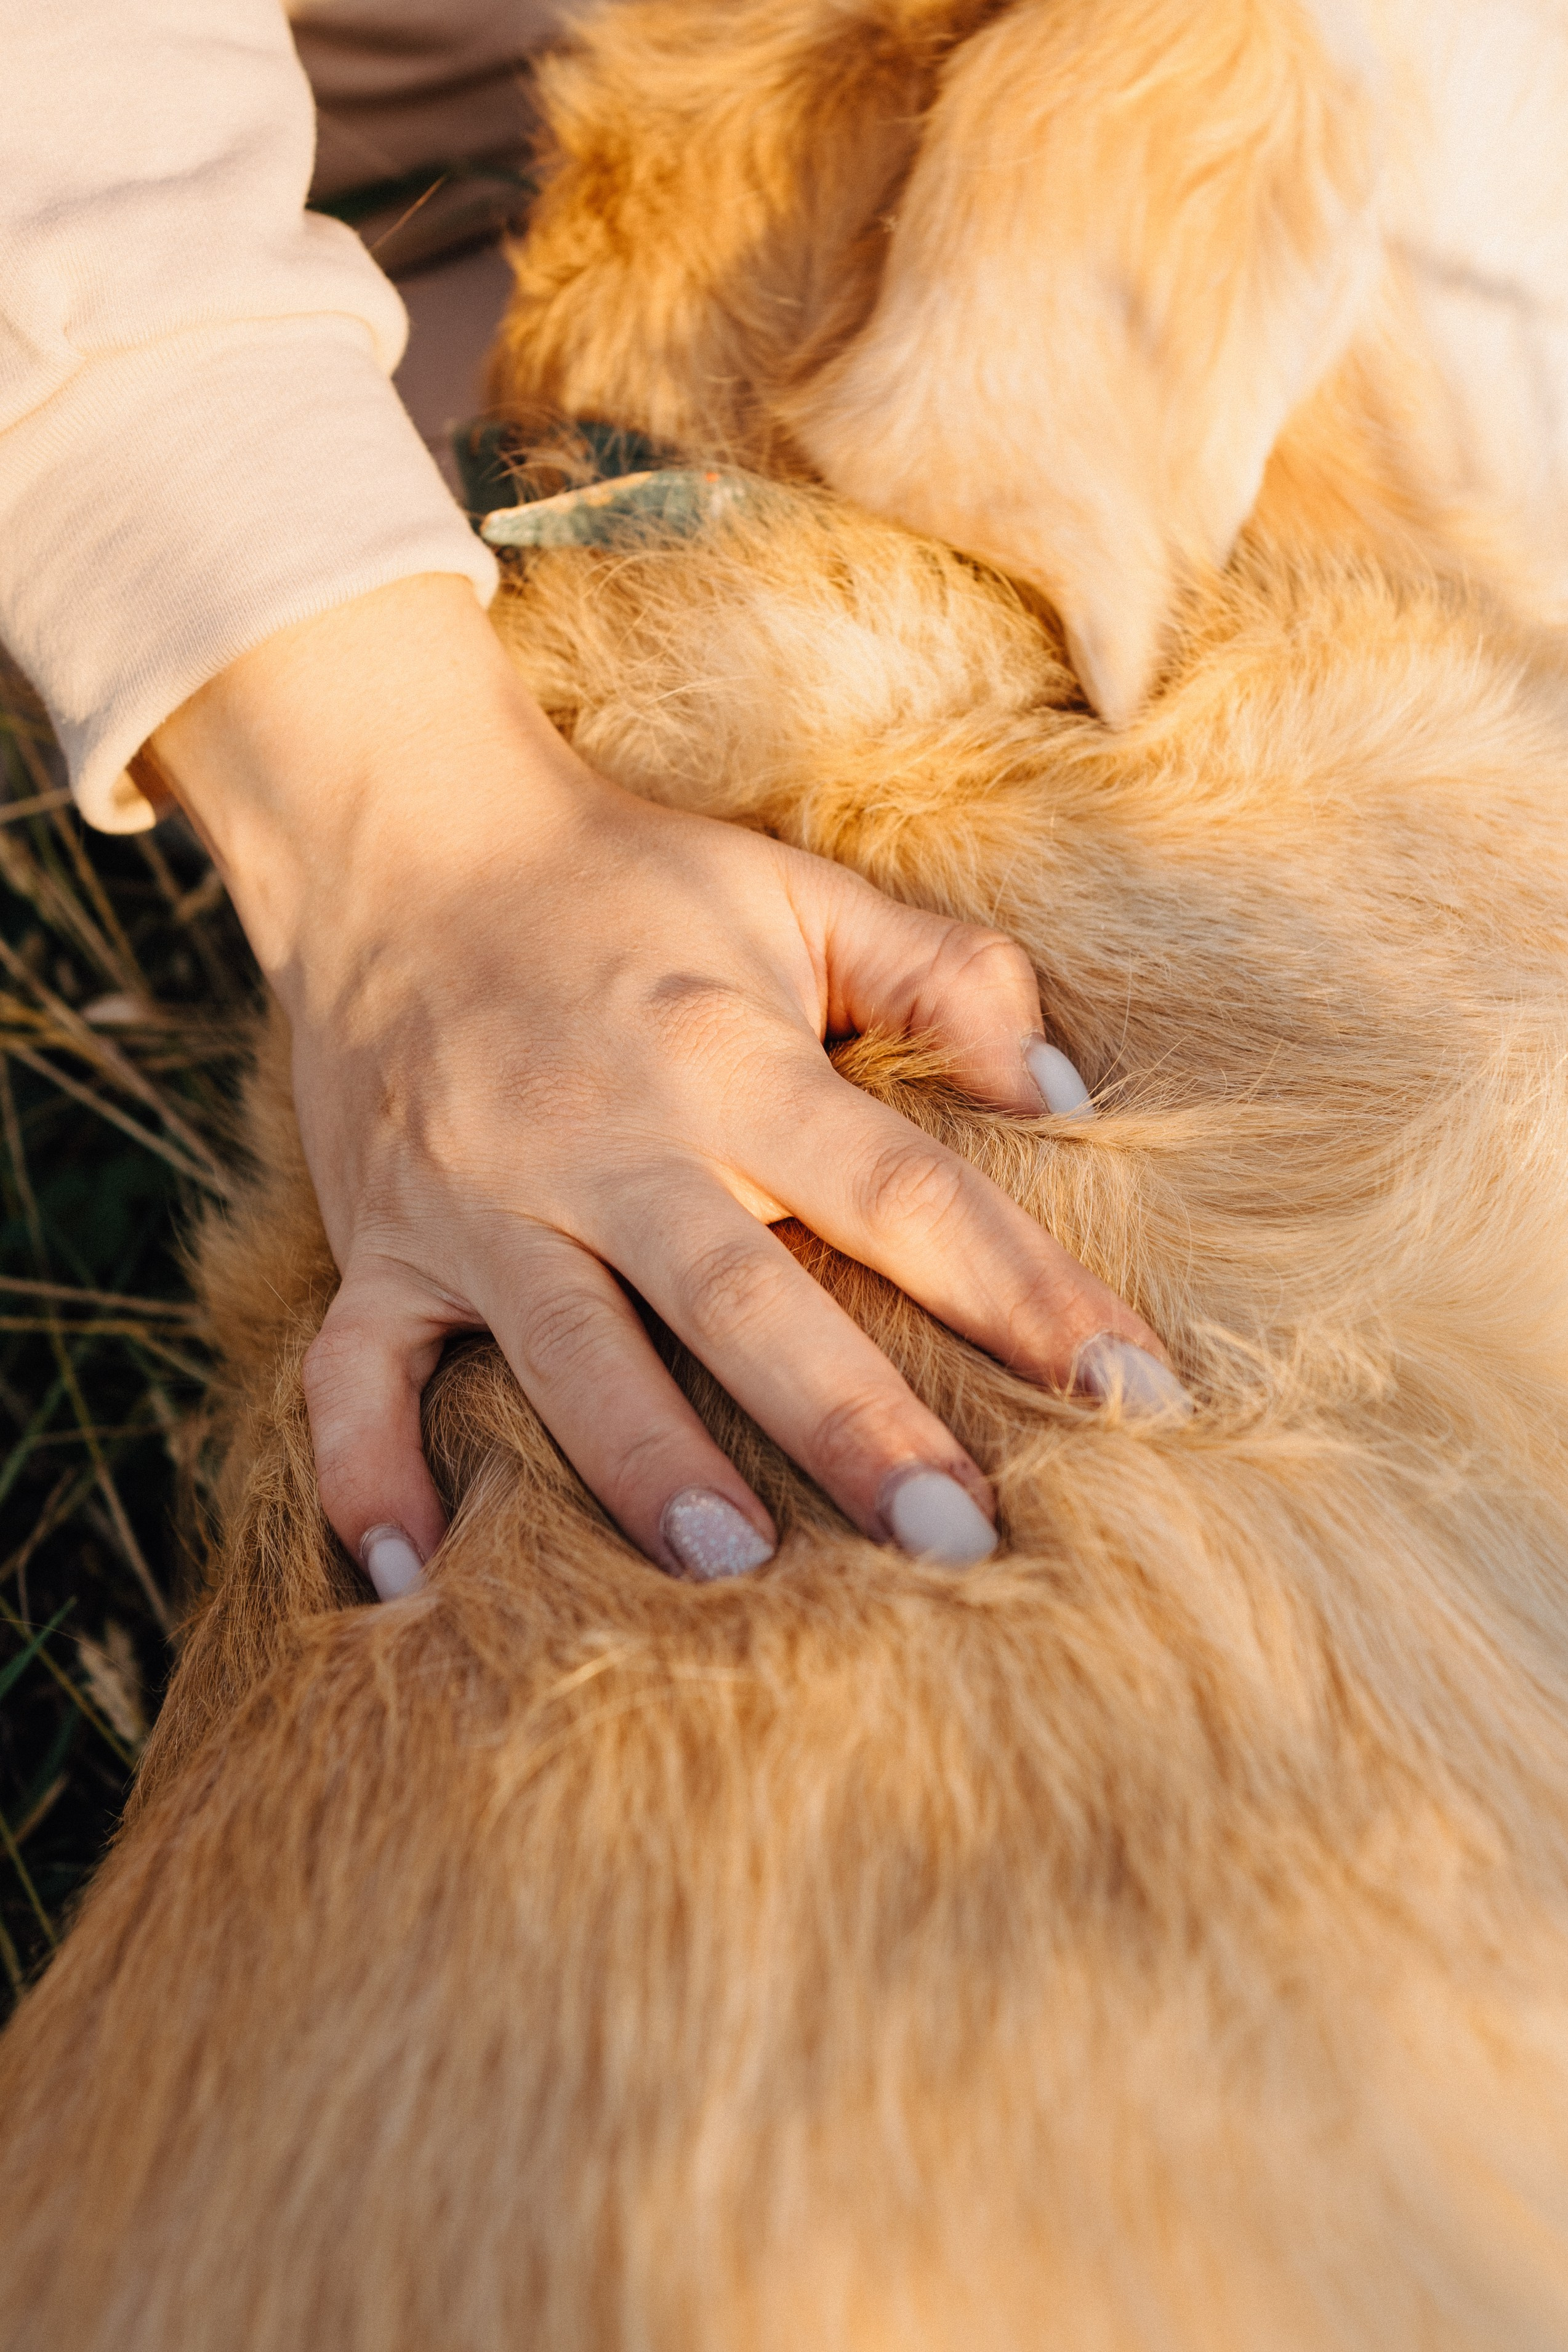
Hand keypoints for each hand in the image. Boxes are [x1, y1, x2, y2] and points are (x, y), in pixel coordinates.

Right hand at [154, 577, 1183, 1590]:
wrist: (400, 841)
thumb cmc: (625, 883)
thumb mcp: (794, 892)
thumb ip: (943, 974)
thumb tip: (1063, 1090)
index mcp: (726, 1056)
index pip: (902, 1195)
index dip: (1026, 1294)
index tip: (1132, 1396)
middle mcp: (606, 1140)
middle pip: (742, 1299)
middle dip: (852, 1422)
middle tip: (959, 1541)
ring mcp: (480, 1200)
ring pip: (566, 1352)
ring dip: (645, 1464)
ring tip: (736, 1566)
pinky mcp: (382, 1243)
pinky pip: (355, 1374)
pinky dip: (368, 1475)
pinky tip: (411, 1576)